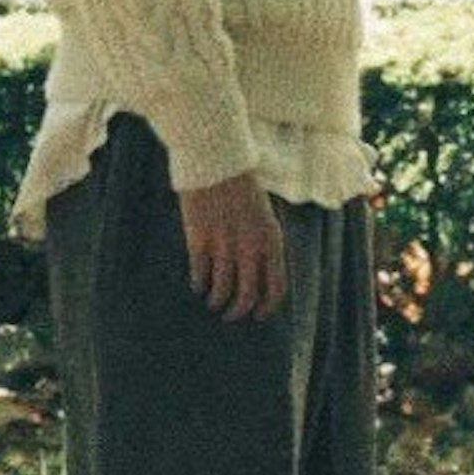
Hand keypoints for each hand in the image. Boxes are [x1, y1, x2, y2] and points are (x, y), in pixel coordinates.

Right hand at [176, 169, 285, 321]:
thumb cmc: (240, 185)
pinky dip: (199, 284)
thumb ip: (262, 244)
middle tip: (230, 315)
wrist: (215, 160)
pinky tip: (198, 284)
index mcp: (271, 239)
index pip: (275, 287)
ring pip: (221, 289)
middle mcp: (250, 247)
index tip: (256, 314)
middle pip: (246, 295)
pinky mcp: (199, 240)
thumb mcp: (262, 215)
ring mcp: (224, 245)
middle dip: (238, 310)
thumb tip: (255, 275)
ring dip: (217, 301)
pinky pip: (200, 274)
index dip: (266, 307)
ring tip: (213, 302)